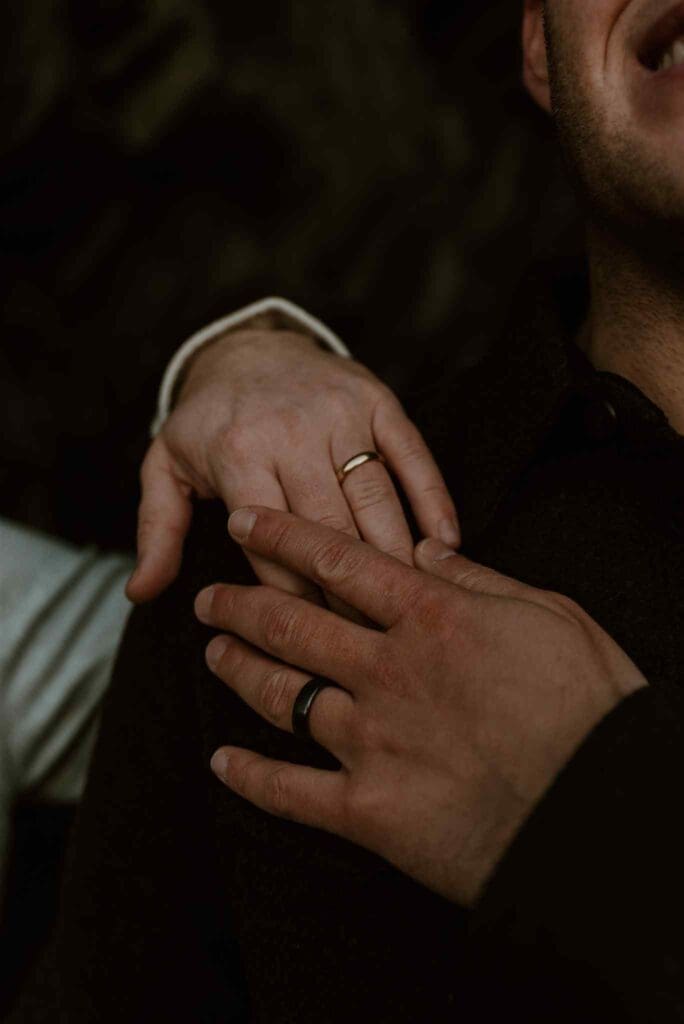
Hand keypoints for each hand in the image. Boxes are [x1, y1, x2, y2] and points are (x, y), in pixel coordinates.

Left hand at [127, 328, 459, 612]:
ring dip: (396, 559)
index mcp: (238, 454)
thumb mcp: (165, 468)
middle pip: (332, 531)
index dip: (296, 604)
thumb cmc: (208, 421)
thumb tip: (140, 594)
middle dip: (351, 594)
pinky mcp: (378, 401)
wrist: (247, 345)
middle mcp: (292, 432)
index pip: (274, 548)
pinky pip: (413, 455)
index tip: (316, 646)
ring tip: (412, 610)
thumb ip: (156, 531)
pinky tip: (444, 546)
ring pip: (377, 499)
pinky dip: (434, 500)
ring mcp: (341, 413)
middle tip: (371, 643)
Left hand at [195, 506, 646, 905]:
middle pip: (291, 625)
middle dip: (240, 605)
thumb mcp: (548, 615)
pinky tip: (222, 763)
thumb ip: (478, 580)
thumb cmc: (588, 704)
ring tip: (214, 654)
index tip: (243, 520)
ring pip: (281, 696)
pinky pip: (290, 791)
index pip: (337, 562)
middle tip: (210, 597)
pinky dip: (250, 776)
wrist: (599, 805)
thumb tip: (428, 547)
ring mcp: (370, 740)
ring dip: (238, 671)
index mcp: (429, 618)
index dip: (281, 536)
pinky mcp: (367, 810)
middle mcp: (386, 670)